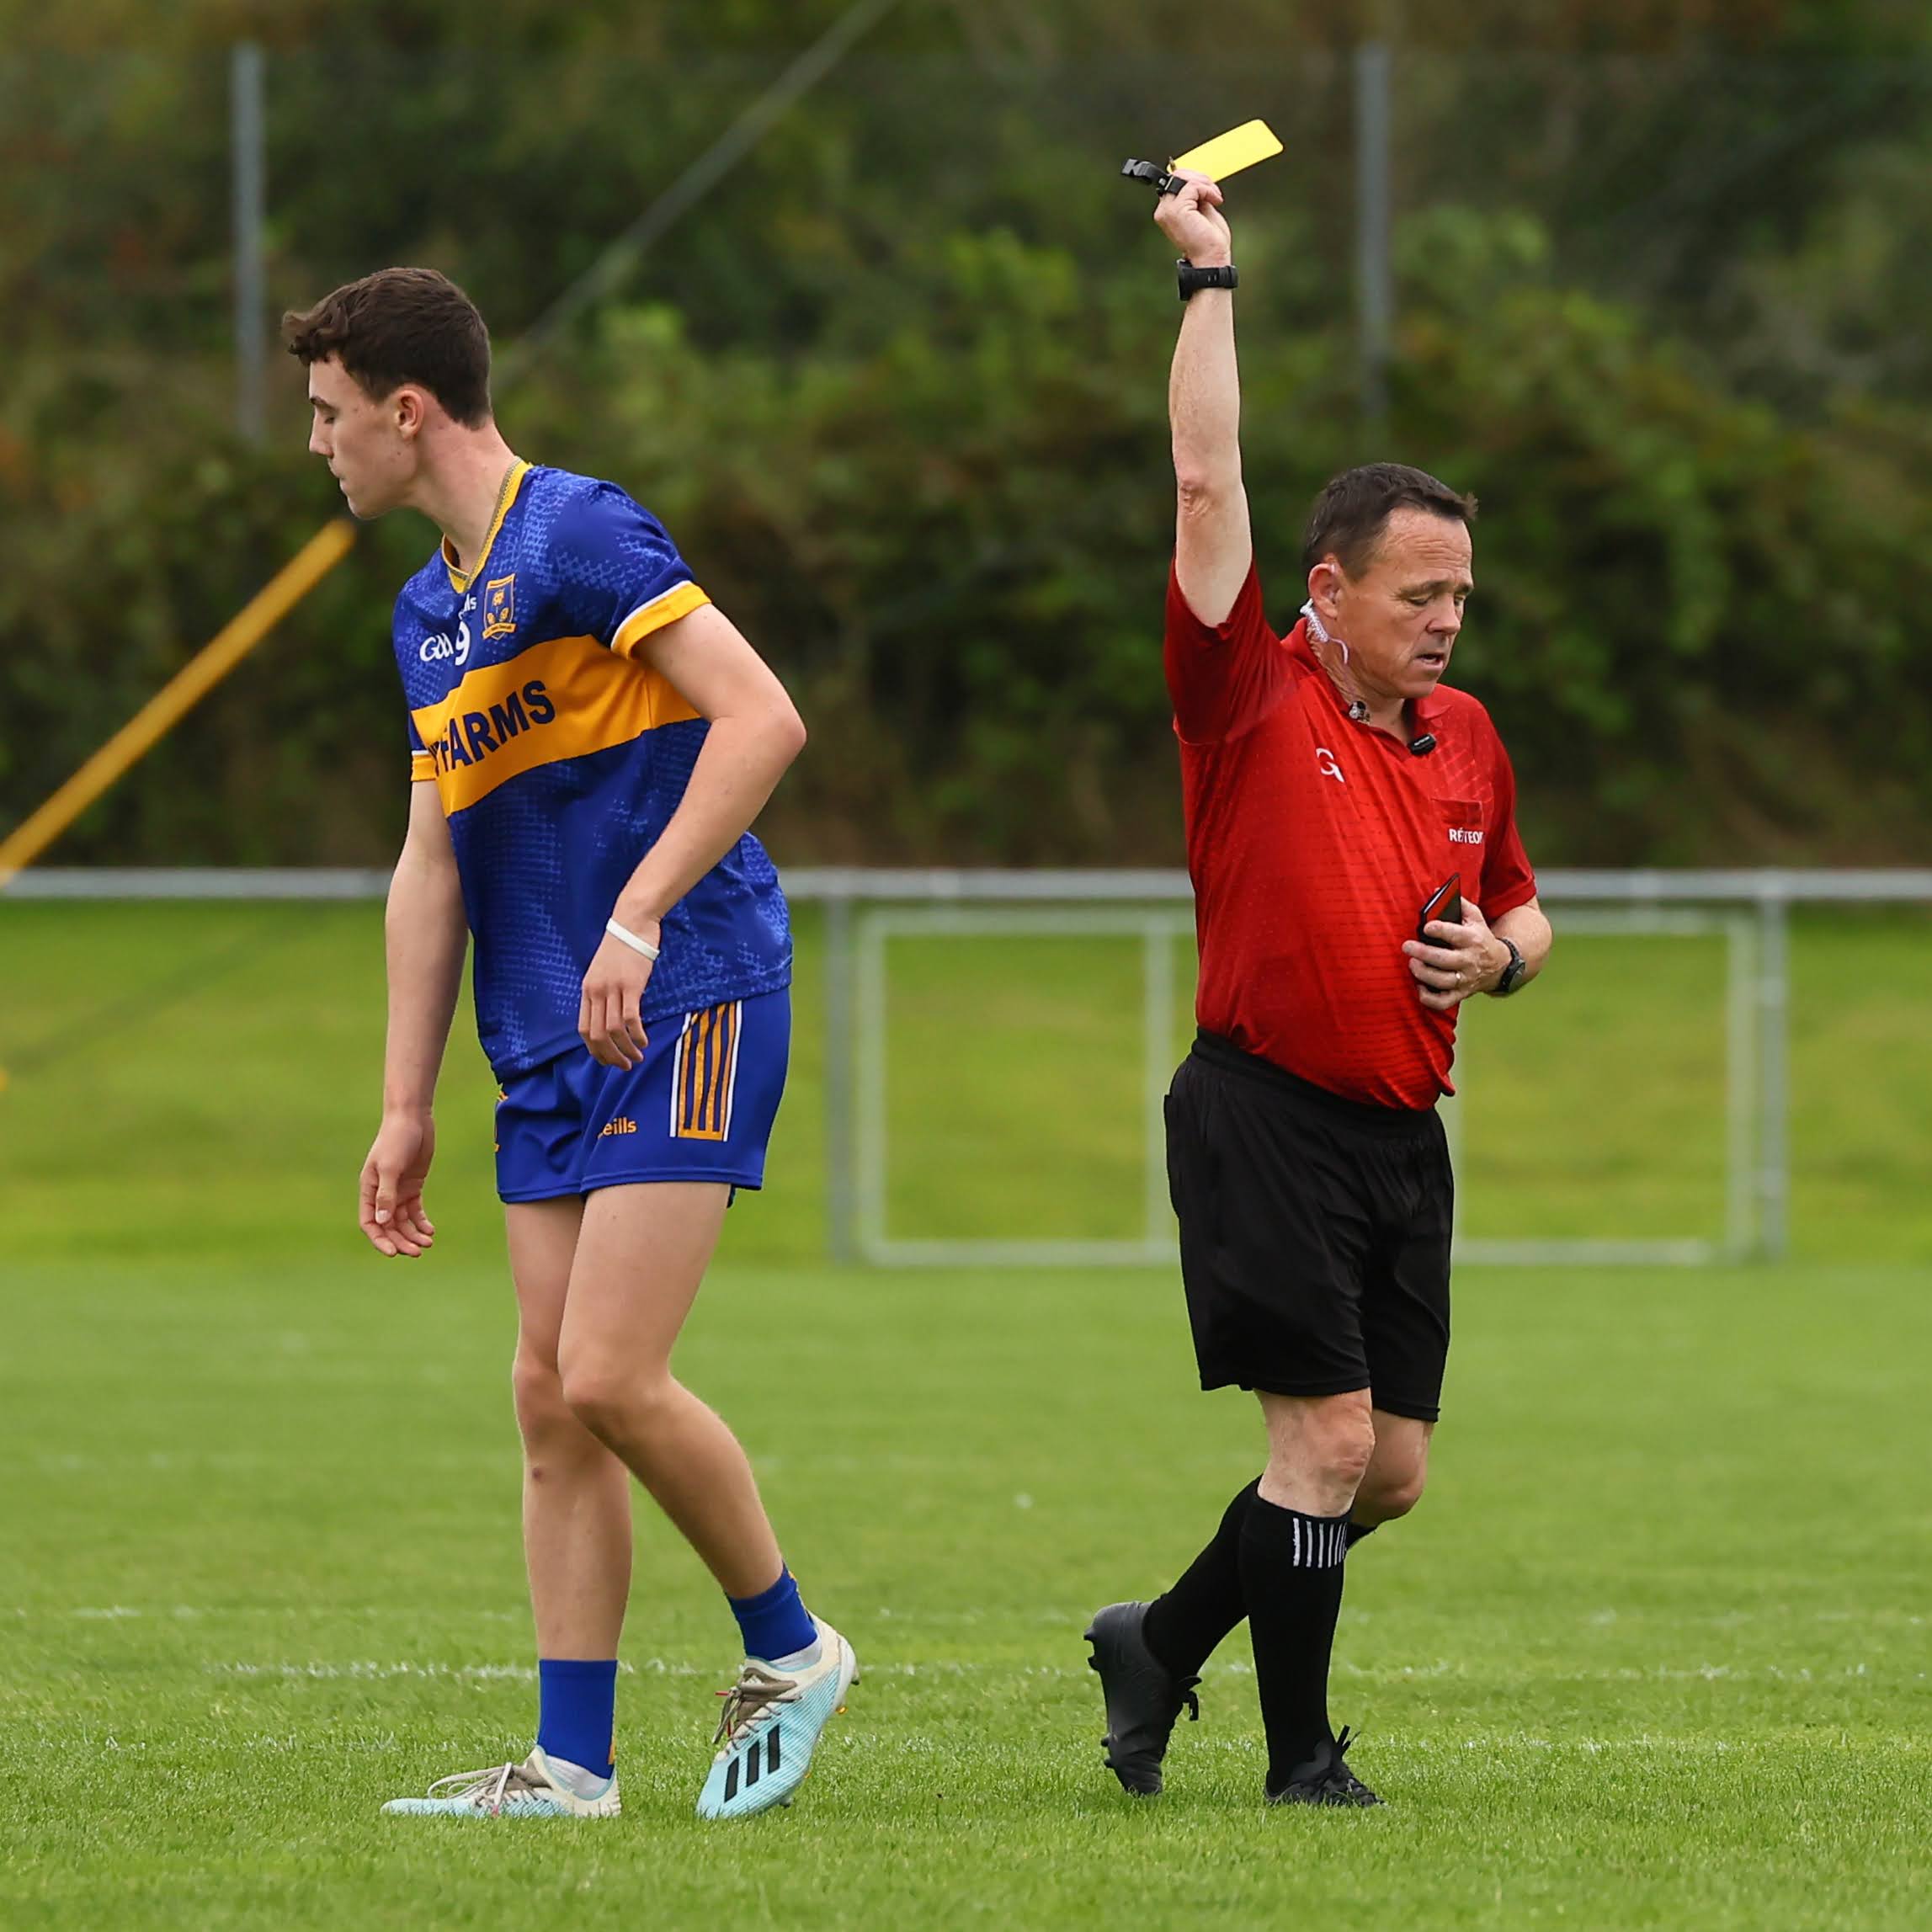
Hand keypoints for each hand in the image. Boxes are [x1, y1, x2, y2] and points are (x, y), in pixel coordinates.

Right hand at [359, 1110, 435, 1256]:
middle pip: (388, 1226)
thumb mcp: (390, 1167)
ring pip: (403, 1221)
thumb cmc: (396, 1140)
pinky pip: (415, 1211)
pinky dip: (421, 1222)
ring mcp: (398, 1190)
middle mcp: (381, 1193)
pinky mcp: (413, 1186)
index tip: (393, 1253)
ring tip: (428, 1243)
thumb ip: (386, 1195)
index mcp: (369, 1189)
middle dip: (401, 1241)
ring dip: (413, 1234)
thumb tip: (382, 1222)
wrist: (412, 1119)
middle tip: (418, 1252)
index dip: (380, 1240)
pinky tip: (430, 1230)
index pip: (370, 1223)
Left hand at [579, 916, 657, 1067]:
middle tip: (624, 1066)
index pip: (584, 1029)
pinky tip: (644, 1041)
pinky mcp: (631, 985)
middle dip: (610, 1056)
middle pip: (596, 1035)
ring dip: (625, 1049)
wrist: (632, 921)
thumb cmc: (622, 946)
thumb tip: (611, 1015)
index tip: (608, 1060)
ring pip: (613, 1030)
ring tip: (637, 1057)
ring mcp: (612, 988)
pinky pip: (630, 1018)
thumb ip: (605, 992)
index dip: (595, 1050)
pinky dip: (636, 1034)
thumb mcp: (605, 971)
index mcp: (588, 990)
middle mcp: (596, 992)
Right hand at [1154, 170, 1232, 266]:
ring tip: (1215, 196)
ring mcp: (1167, 210)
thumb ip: (1196, 194)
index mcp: (1168, 210)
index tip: (1209, 189)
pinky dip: (1208, 190)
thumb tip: (1197, 177)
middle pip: (1178, 175)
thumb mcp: (1202, 209)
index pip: (1175, 181)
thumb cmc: (1209, 240)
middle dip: (1200, 178)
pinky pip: (1193, 186)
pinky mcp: (1176, 210)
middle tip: (1214, 191)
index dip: (1194, 179)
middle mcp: (1164, 210)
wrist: (1211, 257)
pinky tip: (1216, 201)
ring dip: (1205, 183)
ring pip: (1184, 178)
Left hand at [1402, 901, 1509, 1012]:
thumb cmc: (1481, 938)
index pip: (1456, 934)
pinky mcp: (1461, 993)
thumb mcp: (1476, 918)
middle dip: (1423, 953)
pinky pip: (1444, 1002)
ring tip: (1412, 964)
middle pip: (1445, 960)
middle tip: (1407, 946)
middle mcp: (1469, 961)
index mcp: (1473, 939)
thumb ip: (1459, 904)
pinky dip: (1429, 998)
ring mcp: (1465, 979)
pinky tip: (1419, 987)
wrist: (1500, 965)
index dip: (1440, 930)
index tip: (1426, 927)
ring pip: (1443, 981)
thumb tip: (1437, 891)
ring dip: (1424, 974)